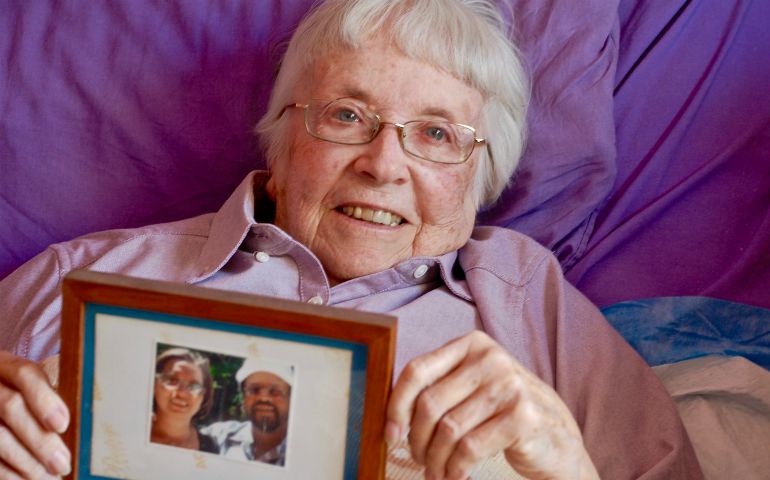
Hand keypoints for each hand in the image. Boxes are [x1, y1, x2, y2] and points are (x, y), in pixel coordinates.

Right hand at [0, 352, 69, 478]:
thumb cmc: (26, 396)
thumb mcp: (36, 387)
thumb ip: (53, 398)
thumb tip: (84, 423)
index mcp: (6, 365)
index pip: (24, 373)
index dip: (44, 399)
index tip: (62, 424)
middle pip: (11, 407)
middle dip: (40, 440)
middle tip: (62, 464)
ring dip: (26, 463)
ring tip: (51, 478)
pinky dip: (9, 474)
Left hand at [386, 331, 598, 479]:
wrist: (557, 436)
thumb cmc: (503, 412)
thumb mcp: (472, 388)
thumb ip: (439, 388)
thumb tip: (391, 415)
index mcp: (472, 345)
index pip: (417, 370)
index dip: (396, 405)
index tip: (390, 434)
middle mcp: (491, 359)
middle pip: (429, 403)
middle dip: (416, 439)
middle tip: (417, 459)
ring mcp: (510, 385)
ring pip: (448, 429)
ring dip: (435, 460)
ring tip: (436, 472)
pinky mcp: (522, 417)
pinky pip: (470, 448)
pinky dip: (455, 469)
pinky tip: (455, 476)